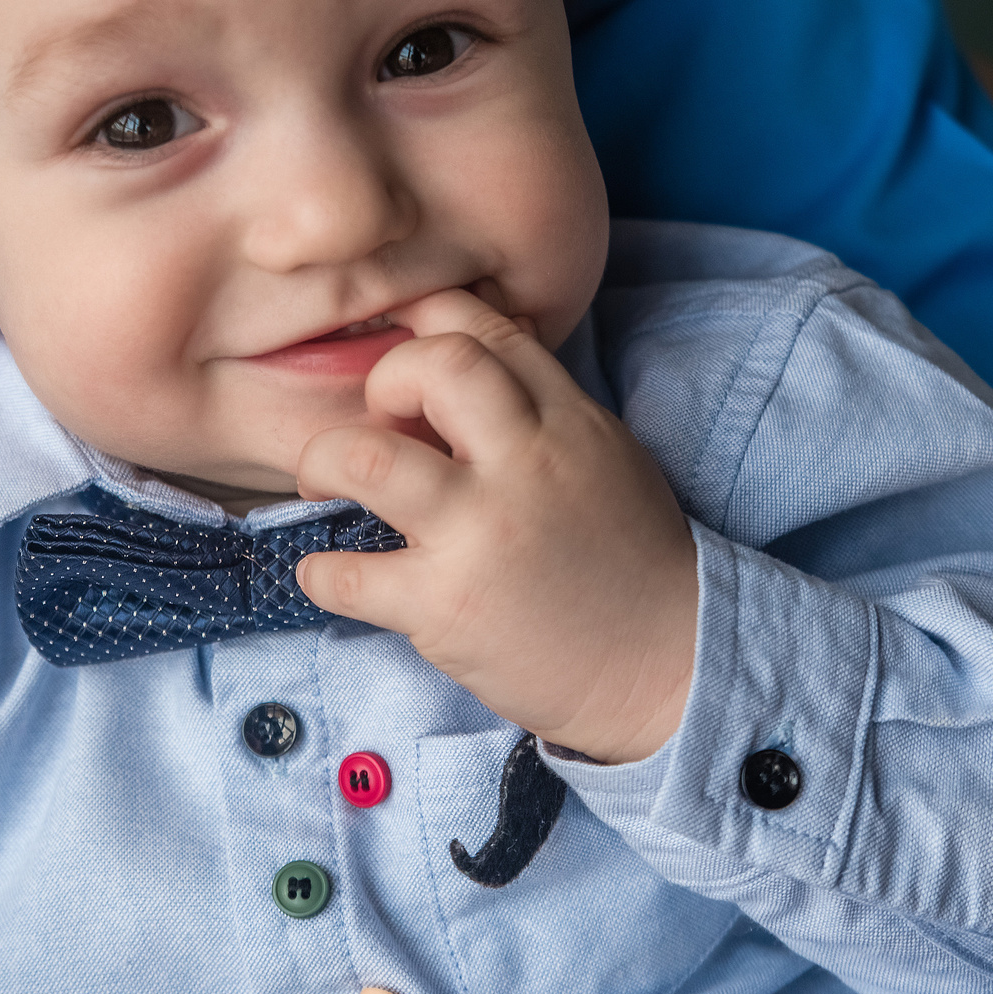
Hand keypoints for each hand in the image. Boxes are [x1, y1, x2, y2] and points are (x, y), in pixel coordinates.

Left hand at [294, 288, 699, 763]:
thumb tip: (461, 374)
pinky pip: (346, 573)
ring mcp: (481, 533)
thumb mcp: (606, 459)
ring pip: (364, 457)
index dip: (427, 323)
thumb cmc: (632, 565)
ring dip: (324, 464)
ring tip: (330, 488)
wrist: (671, 670)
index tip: (400, 350)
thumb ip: (541, 413)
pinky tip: (333, 575)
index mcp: (567, 421)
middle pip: (431, 364)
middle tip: (378, 426)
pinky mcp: (446, 607)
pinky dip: (321, 573)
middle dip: (384, 381)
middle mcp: (524, 464)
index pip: (484, 328)